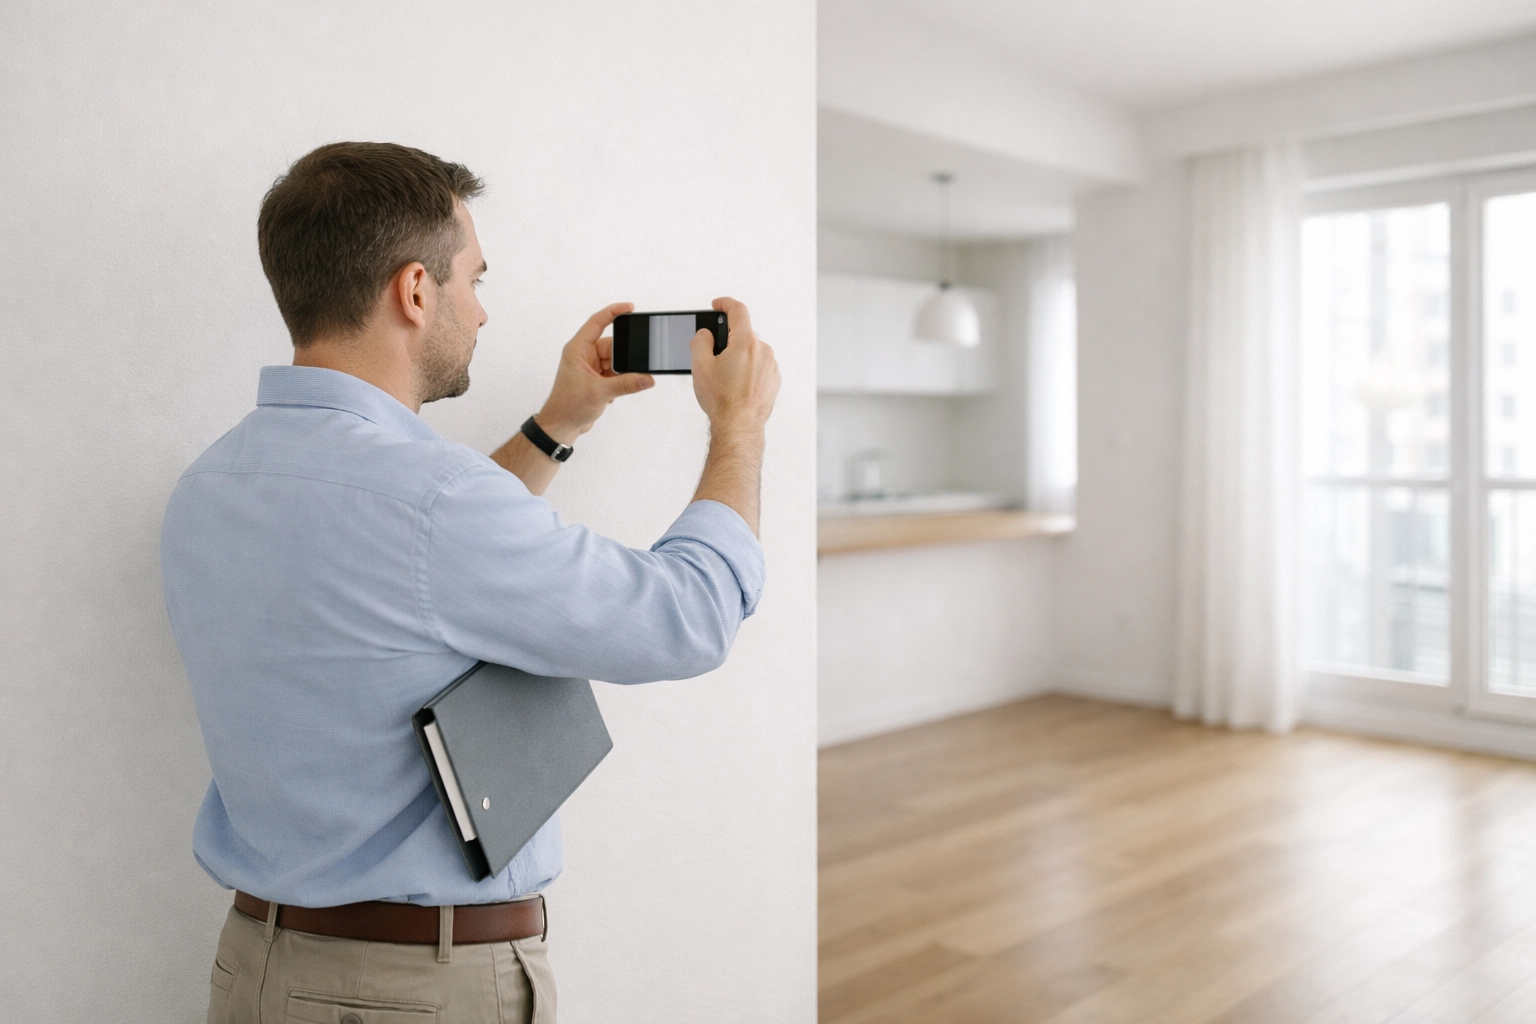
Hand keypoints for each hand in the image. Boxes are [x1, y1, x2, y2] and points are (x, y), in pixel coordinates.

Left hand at [535, 302, 654, 441]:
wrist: (561, 427)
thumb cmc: (567, 406)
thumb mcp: (600, 393)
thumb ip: (626, 384)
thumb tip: (647, 378)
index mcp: (578, 349)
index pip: (597, 322)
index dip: (613, 312)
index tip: (630, 307)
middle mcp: (584, 355)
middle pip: (613, 346)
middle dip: (623, 358)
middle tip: (631, 368)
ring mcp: (591, 368)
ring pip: (616, 362)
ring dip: (621, 374)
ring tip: (616, 387)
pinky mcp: (597, 379)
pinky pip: (615, 373)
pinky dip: (619, 382)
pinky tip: (612, 395)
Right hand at [691, 297, 779, 433]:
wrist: (739, 426)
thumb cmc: (722, 400)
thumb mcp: (700, 365)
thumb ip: (700, 341)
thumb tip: (706, 334)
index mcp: (746, 343)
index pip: (738, 310)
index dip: (725, 303)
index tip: (717, 305)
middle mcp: (763, 351)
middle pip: (743, 335)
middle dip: (727, 341)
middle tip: (712, 358)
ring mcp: (771, 366)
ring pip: (751, 352)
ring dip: (738, 357)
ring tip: (725, 379)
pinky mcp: (774, 380)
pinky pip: (759, 367)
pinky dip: (747, 370)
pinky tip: (736, 386)